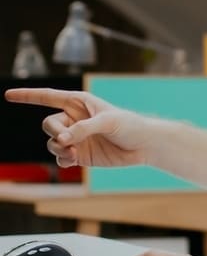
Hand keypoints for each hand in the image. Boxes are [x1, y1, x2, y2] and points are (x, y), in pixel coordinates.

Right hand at [4, 87, 154, 168]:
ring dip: (59, 149)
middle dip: (54, 133)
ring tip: (74, 154)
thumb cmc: (130, 125)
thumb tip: (64, 139)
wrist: (144, 146)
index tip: (8, 95)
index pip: (48, 97)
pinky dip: (63, 160)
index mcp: (79, 102)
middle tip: (67, 140)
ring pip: (52, 143)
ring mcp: (76, 137)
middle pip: (48, 124)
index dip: (27, 96)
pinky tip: (72, 160)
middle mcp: (74, 119)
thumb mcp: (109, 121)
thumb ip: (85, 128)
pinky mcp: (79, 154)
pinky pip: (60, 158)